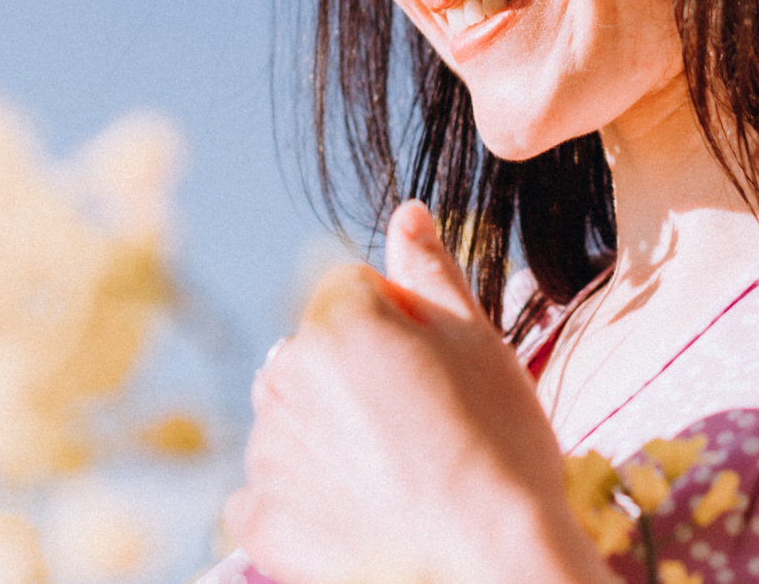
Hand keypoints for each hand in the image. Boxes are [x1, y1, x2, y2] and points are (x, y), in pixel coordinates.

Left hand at [224, 201, 610, 583]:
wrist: (489, 563)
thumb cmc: (499, 447)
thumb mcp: (480, 343)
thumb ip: (430, 272)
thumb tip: (406, 210)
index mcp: (338, 322)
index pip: (355, 290)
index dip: (402, 325)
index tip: (436, 373)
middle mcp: (285, 376)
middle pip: (317, 352)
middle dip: (356, 377)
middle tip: (421, 429)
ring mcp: (268, 450)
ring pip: (294, 417)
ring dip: (329, 436)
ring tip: (394, 477)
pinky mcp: (260, 518)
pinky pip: (267, 489)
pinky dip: (302, 499)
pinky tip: (356, 513)